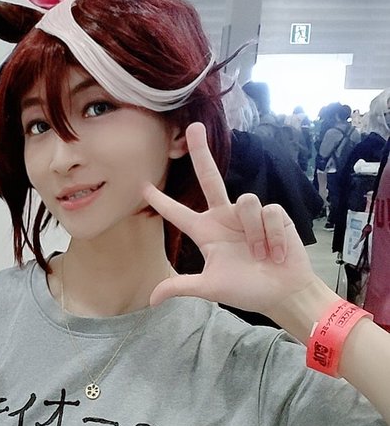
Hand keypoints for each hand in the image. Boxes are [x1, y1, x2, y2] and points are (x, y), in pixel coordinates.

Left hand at [143, 122, 320, 315]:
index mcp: (206, 233)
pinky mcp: (273, 213)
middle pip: (210, 177)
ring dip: (254, 234)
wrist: (283, 293)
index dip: (161, 201)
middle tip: (194, 126)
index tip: (144, 187)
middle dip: (201, 151)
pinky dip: (272, 237)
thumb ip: (181, 286)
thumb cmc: (247, 290)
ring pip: (245, 202)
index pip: (178, 213)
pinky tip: (276, 252)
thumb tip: (151, 299)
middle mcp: (225, 217)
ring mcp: (249, 215)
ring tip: (260, 255)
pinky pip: (267, 213)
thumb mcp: (210, 288)